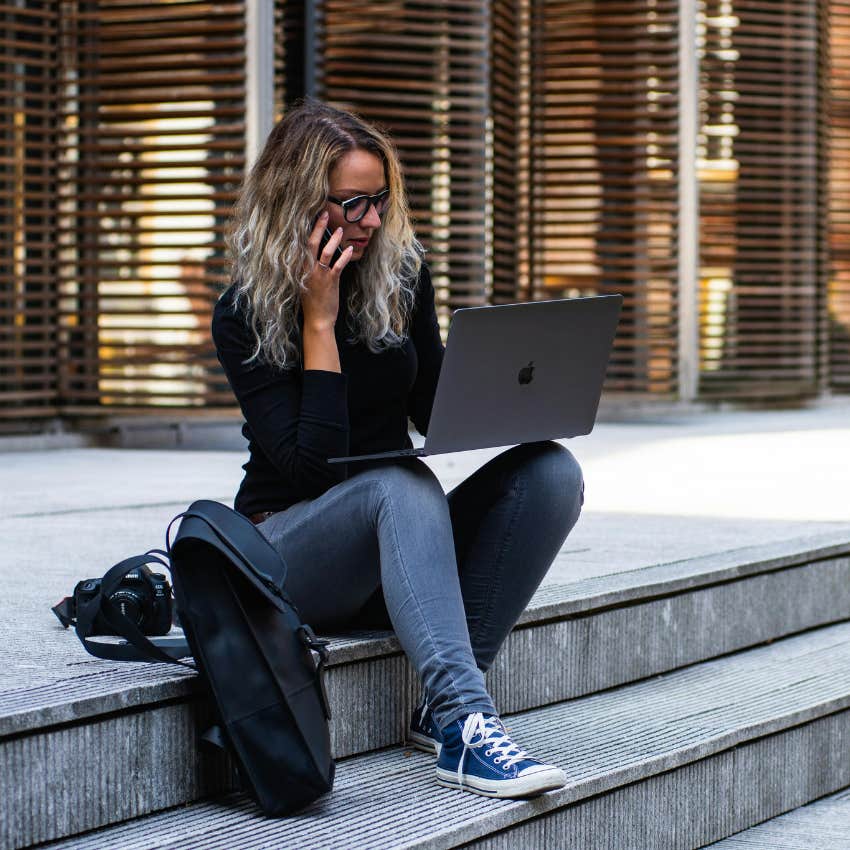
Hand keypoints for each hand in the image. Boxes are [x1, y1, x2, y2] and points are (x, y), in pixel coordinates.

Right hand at [303, 211, 354, 330]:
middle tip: (324, 214)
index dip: (305, 230)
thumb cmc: (311, 302)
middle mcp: (307, 270)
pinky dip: (345, 256)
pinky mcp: (330, 282)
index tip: (310, 217)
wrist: (317, 320)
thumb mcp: (304, 282)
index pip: (300, 245)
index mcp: (299, 269)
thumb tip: (311, 253)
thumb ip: (305, 268)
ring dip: (333, 239)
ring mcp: (318, 275)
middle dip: (318, 227)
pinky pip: (338, 266)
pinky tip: (350, 249)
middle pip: (310, 243)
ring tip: (339, 229)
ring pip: (325, 252)